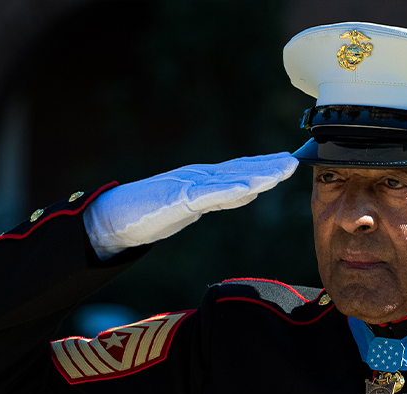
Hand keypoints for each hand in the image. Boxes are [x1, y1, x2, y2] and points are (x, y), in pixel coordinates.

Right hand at [84, 152, 298, 258]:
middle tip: (293, 162)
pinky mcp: (177, 199)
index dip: (265, 167)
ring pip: (230, 180)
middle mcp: (199, 178)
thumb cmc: (148, 211)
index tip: (288, 162)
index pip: (240, 172)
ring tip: (280, 170)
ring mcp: (189, 187)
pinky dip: (229, 191)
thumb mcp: (191, 205)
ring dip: (258, 174)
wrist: (112, 217)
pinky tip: (248, 187)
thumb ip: (217, 199)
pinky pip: (208, 195)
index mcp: (203, 181)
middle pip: (240, 171)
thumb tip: (246, 193)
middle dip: (269, 167)